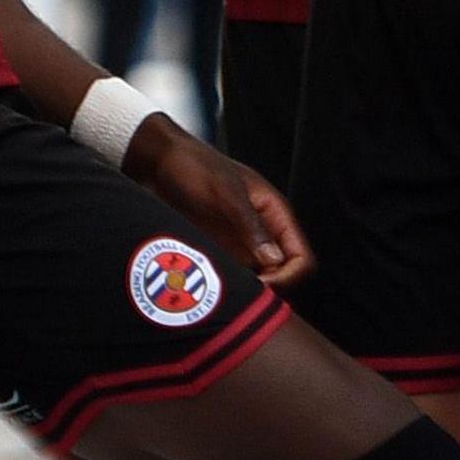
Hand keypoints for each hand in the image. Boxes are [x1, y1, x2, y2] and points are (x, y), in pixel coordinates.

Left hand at [126, 122, 311, 287]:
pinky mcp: (216, 251)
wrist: (157, 163)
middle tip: (238, 296)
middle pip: (283, 275)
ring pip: (256, 281)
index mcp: (275, 215)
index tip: (261, 286)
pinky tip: (204, 288)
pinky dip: (224, 287)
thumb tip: (275, 260)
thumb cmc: (194, 167)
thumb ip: (250, 225)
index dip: (288, 278)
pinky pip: (230, 277)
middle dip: (266, 290)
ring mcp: (239, 244)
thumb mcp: (225, 193)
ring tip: (218, 293)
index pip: (301, 258)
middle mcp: (262, 234)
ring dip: (243, 292)